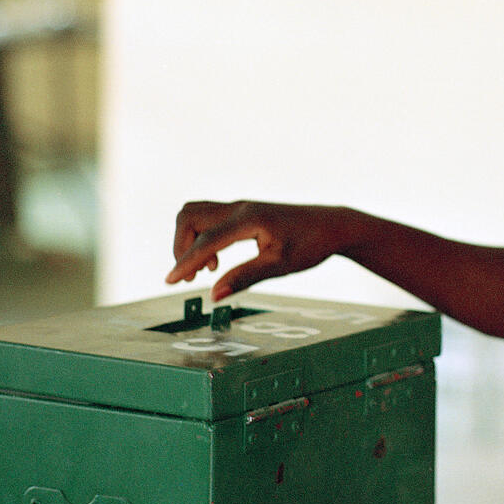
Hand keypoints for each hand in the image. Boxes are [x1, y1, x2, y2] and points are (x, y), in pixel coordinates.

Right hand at [166, 200, 345, 300]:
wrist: (332, 226)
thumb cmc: (311, 244)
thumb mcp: (280, 265)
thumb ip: (246, 278)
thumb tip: (214, 295)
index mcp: (249, 220)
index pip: (206, 240)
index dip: (185, 262)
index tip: (171, 282)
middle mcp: (240, 208)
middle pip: (190, 216)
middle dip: (180, 246)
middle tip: (191, 276)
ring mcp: (241, 207)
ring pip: (196, 213)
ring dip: (189, 240)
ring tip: (206, 270)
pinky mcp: (244, 212)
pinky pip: (209, 218)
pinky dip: (201, 237)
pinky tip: (217, 260)